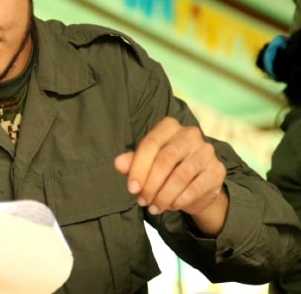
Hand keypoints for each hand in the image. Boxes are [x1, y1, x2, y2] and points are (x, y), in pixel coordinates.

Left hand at [114, 116, 227, 235]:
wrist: (196, 184)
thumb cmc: (164, 169)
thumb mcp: (145, 164)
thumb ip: (132, 162)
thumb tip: (118, 163)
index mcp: (169, 127)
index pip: (150, 144)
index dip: (138, 168)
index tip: (131, 188)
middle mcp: (190, 134)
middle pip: (165, 159)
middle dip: (151, 184)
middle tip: (142, 201)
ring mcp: (206, 151)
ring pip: (180, 176)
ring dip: (164, 195)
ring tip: (153, 207)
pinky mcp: (217, 170)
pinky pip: (196, 187)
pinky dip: (179, 200)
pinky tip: (170, 206)